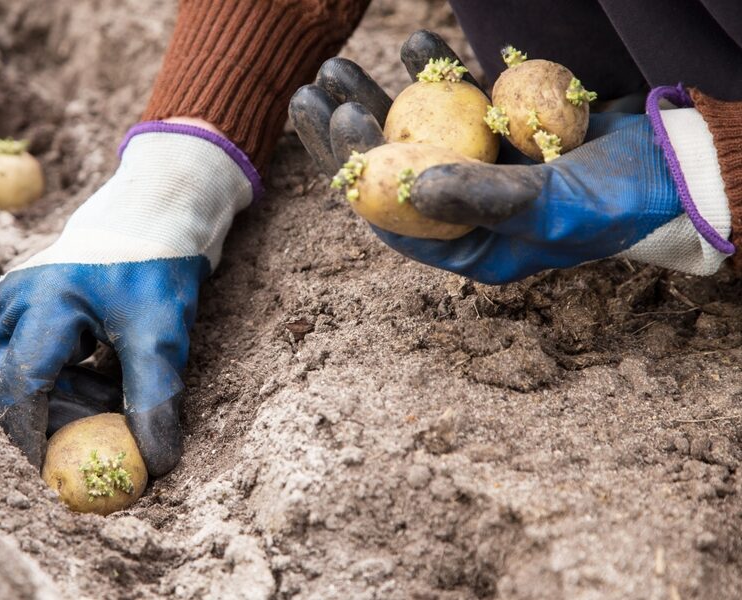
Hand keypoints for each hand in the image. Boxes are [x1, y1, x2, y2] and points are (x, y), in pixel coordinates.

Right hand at [0, 122, 255, 475]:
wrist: (155, 213)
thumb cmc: (157, 269)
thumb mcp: (162, 335)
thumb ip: (153, 400)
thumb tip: (154, 463)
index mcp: (44, 304)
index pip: (19, 389)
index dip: (34, 438)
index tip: (60, 471)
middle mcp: (13, 301)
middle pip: (3, 385)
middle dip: (43, 415)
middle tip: (94, 421)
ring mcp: (10, 299)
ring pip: (9, 373)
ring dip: (51, 395)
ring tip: (105, 383)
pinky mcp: (18, 304)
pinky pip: (20, 356)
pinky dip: (54, 376)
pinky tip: (96, 367)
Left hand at [289, 31, 731, 282]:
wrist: (674, 169)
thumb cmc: (617, 203)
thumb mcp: (550, 207)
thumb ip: (482, 198)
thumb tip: (410, 186)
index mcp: (465, 246)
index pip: (391, 212)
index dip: (357, 168)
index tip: (339, 122)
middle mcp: (463, 210)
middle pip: (388, 168)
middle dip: (350, 128)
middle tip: (315, 89)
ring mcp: (478, 168)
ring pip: (412, 130)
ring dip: (377, 97)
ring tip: (340, 66)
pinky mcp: (498, 132)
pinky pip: (456, 102)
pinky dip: (437, 73)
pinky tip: (416, 45)